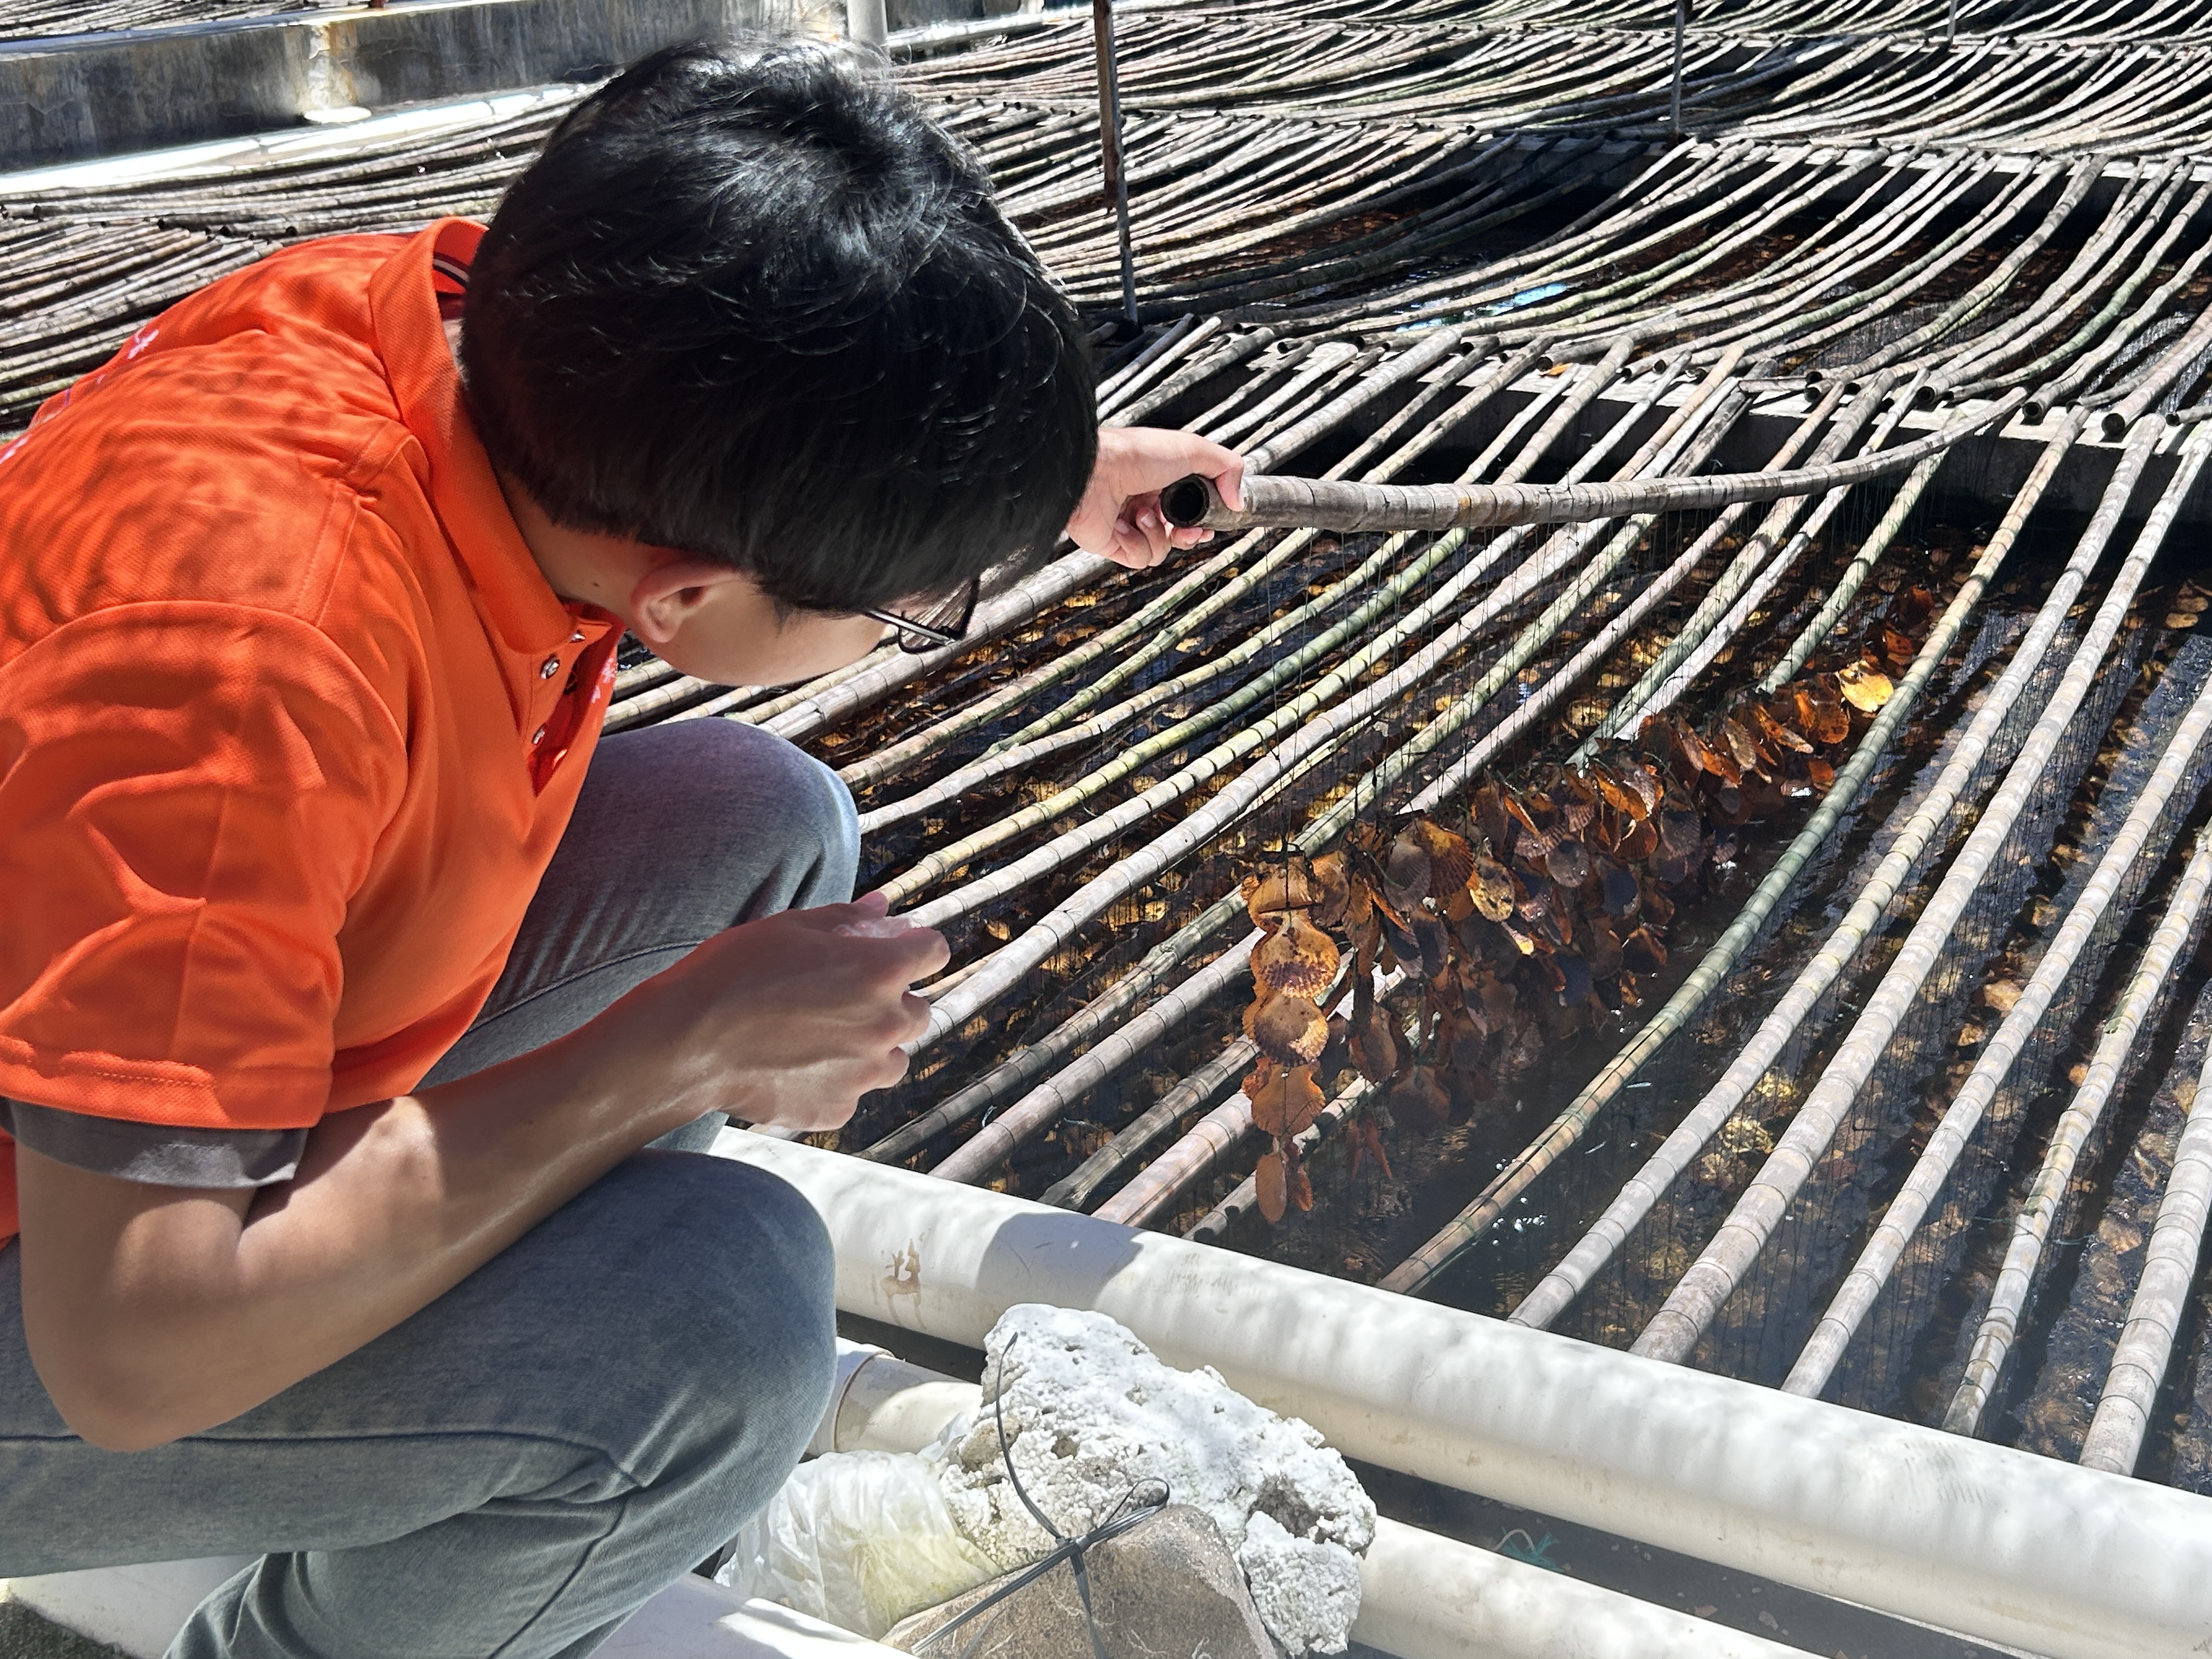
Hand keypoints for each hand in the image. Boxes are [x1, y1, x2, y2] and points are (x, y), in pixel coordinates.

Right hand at [616, 891, 948, 1131]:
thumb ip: (847, 918)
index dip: (913, 946)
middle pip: (919, 1011)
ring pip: (892, 1059)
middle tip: (843, 996)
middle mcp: (884, 1025)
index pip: (933, 950)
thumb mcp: (790, 928)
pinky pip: (851, 1093)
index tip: (893, 949)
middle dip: (892, 1001)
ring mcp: (863, 1073)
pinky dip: (832, 1081)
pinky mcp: (836, 1109)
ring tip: (818, 1036)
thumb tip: (884, 907)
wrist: (684, 1043)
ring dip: (871, 1046)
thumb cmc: (733, 972)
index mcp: (880, 971)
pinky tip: (791, 1066)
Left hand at [1066, 426, 1245, 569]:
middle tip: (1189, 530)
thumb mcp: (1193, 450)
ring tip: (1143, 514)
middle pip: (1178, 534)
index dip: (1204, 520)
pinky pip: (1139, 559)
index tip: (1211, 523)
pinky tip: (1124, 525)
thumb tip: (1238, 500)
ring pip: (1161, 550)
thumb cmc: (1133, 455)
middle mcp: (1145, 502)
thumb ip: (1226, 468)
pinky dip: (1136, 544)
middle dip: (1188, 535)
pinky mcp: (1112, 544)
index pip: (1191, 509)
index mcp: (1162, 480)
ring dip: (1158, 535)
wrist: (1092, 472)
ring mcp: (1128, 524)